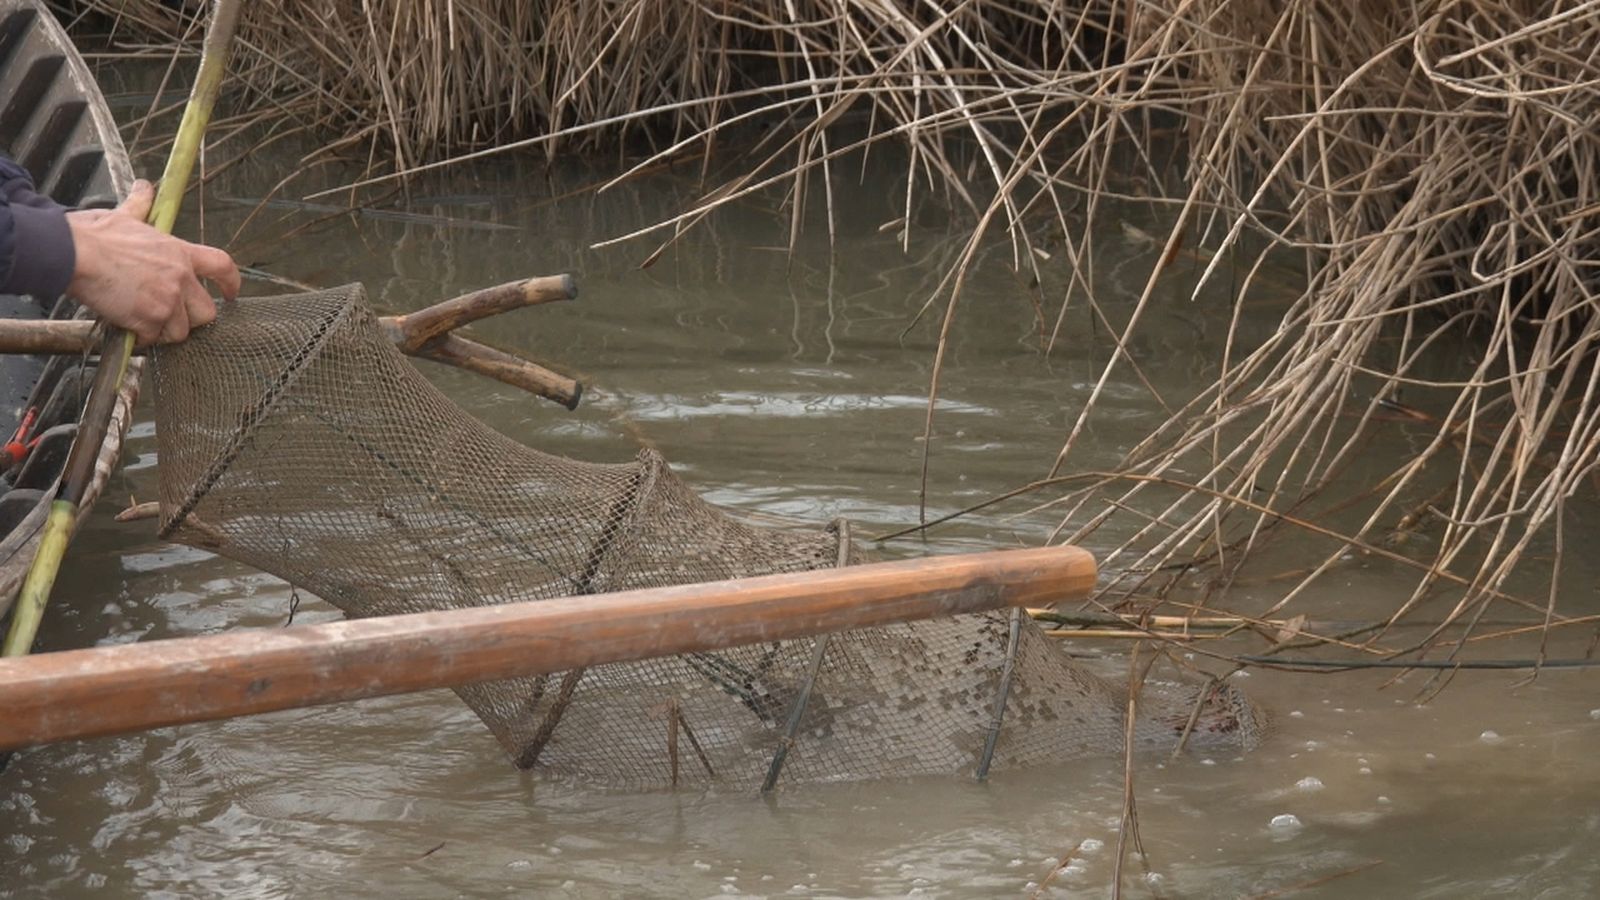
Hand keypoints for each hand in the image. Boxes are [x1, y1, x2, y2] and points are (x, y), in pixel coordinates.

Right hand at [65, 179, 240, 344]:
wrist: (74, 254)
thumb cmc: (94, 235)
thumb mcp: (124, 216)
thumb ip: (140, 206)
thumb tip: (144, 188)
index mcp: (179, 253)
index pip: (222, 266)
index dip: (232, 283)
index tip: (231, 294)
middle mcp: (180, 278)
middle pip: (207, 312)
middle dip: (190, 318)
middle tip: (170, 315)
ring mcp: (167, 301)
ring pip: (181, 331)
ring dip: (163, 330)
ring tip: (143, 320)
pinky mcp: (149, 319)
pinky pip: (153, 339)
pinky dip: (141, 338)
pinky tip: (128, 326)